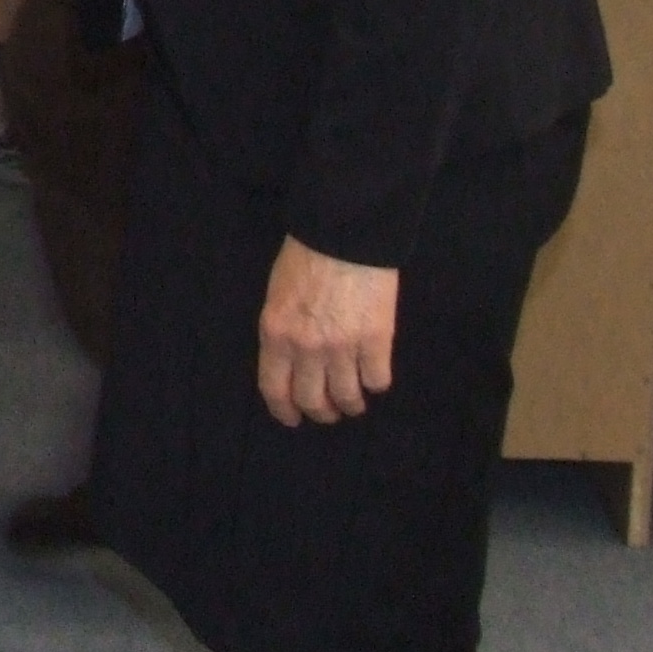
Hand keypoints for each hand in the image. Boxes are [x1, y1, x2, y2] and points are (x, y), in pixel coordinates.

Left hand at [255, 238, 397, 425]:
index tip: (293, 418)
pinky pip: (377, 380)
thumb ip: (282, 332)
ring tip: (355, 402)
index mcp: (276, 334)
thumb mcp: (277, 296)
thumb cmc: (306, 257)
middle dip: (321, 412)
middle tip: (329, 412)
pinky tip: (374, 376)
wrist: (344, 233)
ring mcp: (343, 347)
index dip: (284, 411)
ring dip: (351, 405)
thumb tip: (291, 362)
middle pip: (312, 400)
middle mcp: (306, 348)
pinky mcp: (376, 340)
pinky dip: (376, 383)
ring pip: (347, 397)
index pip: (275, 388)